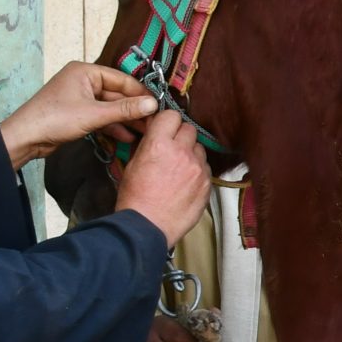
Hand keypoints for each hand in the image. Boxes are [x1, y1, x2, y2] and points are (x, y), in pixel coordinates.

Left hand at [0, 61, 162, 168]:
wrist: (25, 137)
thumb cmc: (55, 119)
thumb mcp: (94, 114)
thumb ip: (125, 109)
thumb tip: (154, 104)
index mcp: (85, 71)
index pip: (121, 79)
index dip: (141, 93)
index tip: (158, 106)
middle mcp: (83, 80)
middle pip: (117, 94)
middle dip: (134, 109)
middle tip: (154, 122)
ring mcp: (80, 97)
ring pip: (110, 107)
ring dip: (126, 119)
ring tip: (145, 132)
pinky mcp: (77, 113)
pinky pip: (101, 116)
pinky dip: (113, 125)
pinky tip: (127, 137)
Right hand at [113, 112, 212, 246]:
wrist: (149, 226)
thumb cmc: (136, 198)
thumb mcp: (133, 164)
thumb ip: (148, 144)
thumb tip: (155, 132)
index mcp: (159, 145)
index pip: (172, 115)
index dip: (167, 121)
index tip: (165, 127)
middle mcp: (182, 152)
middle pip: (189, 129)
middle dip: (180, 135)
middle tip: (172, 147)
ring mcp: (198, 168)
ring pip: (199, 148)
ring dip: (191, 153)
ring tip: (178, 168)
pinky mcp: (208, 183)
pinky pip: (206, 167)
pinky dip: (198, 170)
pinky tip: (186, 182)